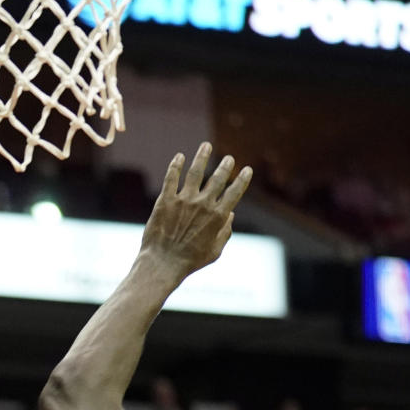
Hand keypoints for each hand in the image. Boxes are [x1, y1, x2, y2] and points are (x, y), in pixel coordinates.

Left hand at [140, 144, 252, 282]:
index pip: (235, 192)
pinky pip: (172, 177)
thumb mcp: (214, 251)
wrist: (163, 264)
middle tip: (229, 158)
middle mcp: (202, 204)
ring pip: (195, 171)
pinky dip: (176, 165)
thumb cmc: (190, 262)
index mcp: (217, 217)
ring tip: (206, 146)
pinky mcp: (165, 200)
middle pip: (217, 178)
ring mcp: (183, 200)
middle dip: (225, 166)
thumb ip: (225, 232)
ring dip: (202, 156)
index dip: (242, 179)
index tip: (247, 170)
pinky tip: (179, 157)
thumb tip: (230, 215)